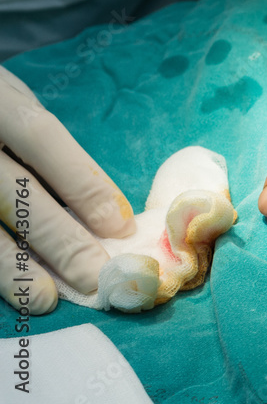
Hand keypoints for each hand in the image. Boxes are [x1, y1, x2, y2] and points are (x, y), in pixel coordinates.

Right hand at [0, 67, 134, 313]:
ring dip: (12, 266)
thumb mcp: (15, 104)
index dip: (81, 184)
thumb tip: (103, 208)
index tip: (119, 227)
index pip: (42, 139)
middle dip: (58, 239)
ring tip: (44, 299)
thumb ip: (49, 149)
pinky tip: (9, 288)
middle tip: (95, 277)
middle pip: (14, 192)